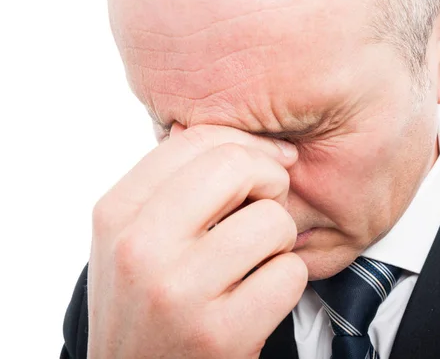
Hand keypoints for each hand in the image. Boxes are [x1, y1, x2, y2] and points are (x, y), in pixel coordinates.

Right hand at [87, 124, 307, 357]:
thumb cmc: (143, 306)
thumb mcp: (131, 239)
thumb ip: (172, 187)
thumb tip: (242, 141)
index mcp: (115, 214)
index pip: (195, 139)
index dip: (245, 144)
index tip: (266, 162)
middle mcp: (140, 248)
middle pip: (236, 165)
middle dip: (269, 179)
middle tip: (266, 204)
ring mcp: (179, 292)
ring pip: (273, 220)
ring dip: (279, 238)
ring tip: (256, 259)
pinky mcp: (221, 334)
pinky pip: (290, 273)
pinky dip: (286, 280)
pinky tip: (259, 294)